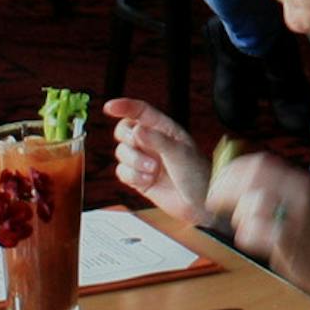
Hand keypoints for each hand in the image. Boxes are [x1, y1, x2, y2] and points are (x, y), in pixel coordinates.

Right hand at [104, 95, 209, 223]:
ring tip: (153, 171)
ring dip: (135, 162)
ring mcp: (144, 160)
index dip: (124, 106)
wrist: (200, 203)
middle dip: (129, 140)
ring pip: (121, 152)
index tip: (109, 107)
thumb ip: (157, 140)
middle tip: (141, 147)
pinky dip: (133, 177)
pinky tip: (149, 181)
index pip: (140, 111)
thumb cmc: (197, 174)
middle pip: (124, 130)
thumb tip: (136, 130)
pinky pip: (122, 172)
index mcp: (163, 129)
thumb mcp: (180, 152)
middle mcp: (151, 142)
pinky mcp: (138, 178)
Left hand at [207, 149, 309, 294]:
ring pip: (250, 204)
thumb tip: (235, 179)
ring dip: (238, 216)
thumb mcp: (297, 200)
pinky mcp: (286, 243)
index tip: (220, 181)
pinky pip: (252, 232)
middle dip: (225, 189)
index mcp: (298, 181)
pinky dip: (245, 236)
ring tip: (244, 225)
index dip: (232, 170)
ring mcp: (293, 218)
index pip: (259, 163)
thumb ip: (271, 186)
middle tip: (215, 201)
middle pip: (251, 178)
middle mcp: (297, 195)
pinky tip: (252, 241)